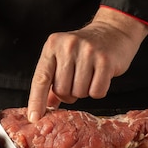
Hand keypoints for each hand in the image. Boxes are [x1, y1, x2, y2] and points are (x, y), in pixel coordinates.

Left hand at [27, 7, 147, 121]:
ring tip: (89, 76)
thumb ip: (51, 80)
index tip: (34, 117)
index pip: (41, 78)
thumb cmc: (85, 47)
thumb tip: (44, 106)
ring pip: (79, 93)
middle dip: (68, 93)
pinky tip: (100, 77)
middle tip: (77, 80)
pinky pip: (97, 92)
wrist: (113, 31)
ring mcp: (88, 52)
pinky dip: (98, 91)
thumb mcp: (63, 56)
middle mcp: (68, 46)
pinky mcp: (105, 61)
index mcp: (53, 45)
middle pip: (61, 90)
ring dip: (84, 91)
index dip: (36, 100)